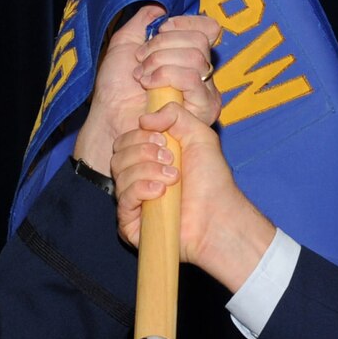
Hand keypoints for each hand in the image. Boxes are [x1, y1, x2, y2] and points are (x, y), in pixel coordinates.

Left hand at [73, 8, 222, 171]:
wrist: (110, 116)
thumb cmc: (116, 87)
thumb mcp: (126, 43)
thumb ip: (144, 21)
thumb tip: (162, 8)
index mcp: (189, 55)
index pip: (207, 28)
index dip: (184, 23)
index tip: (159, 30)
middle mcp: (202, 73)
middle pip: (200, 40)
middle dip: (163, 45)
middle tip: (141, 60)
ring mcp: (205, 91)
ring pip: (195, 57)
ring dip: (160, 61)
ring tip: (142, 77)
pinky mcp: (203, 108)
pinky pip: (191, 78)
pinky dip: (165, 75)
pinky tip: (149, 85)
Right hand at [110, 102, 275, 288]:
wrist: (219, 217)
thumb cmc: (212, 181)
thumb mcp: (199, 135)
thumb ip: (175, 115)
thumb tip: (143, 119)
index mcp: (148, 160)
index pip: (125, 141)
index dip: (140, 136)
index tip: (165, 141)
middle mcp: (138, 179)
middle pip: (118, 155)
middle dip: (143, 152)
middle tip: (171, 160)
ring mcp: (134, 202)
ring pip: (119, 175)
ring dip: (148, 171)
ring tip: (174, 178)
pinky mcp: (131, 224)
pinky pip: (123, 199)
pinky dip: (141, 190)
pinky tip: (161, 192)